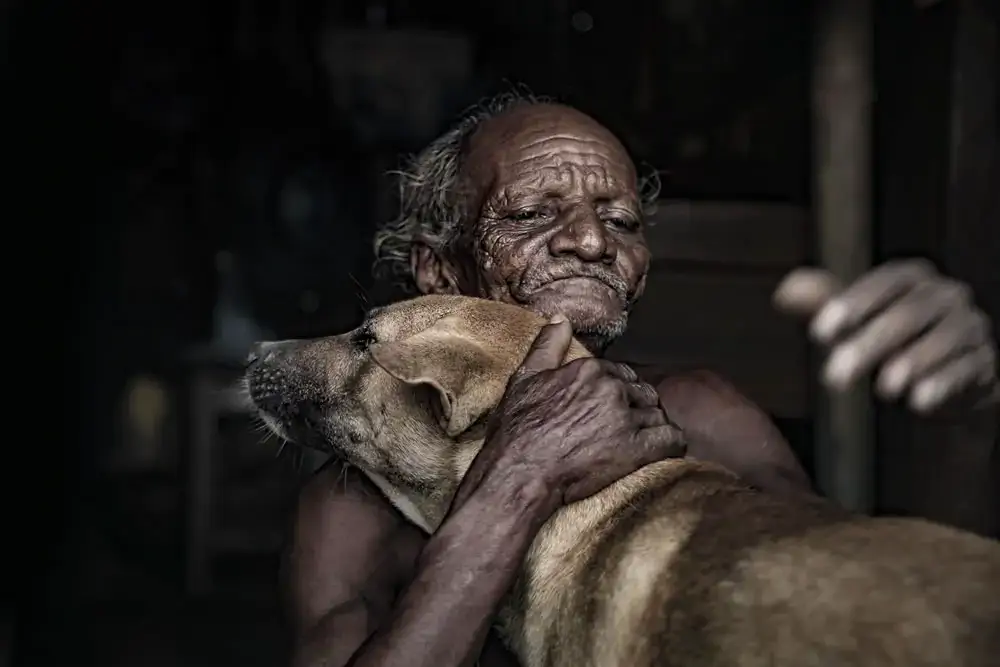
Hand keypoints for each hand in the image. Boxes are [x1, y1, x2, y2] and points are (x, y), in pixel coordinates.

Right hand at [455, 315, 686, 515]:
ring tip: (645, 440)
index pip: (622, 373)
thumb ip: (547, 345)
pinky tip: (666, 449)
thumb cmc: (518, 427)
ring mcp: (625, 419)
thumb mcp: (525, 378)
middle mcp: (611, 388)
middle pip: (642, 393)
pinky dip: (672, 444)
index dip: (620, 390)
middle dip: (638, 407)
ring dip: (653, 426)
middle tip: (628, 426)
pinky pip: (671, 439)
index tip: (612, 406)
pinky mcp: (636, 449)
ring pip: (657, 415)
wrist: (521, 470)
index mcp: (589, 369)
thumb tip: (561, 318)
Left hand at [774, 260, 997, 414]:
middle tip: (834, 377)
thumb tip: (784, 292)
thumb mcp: (851, 319)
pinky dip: (944, 385)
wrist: (940, 378)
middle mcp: (946, 295)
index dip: (851, 304)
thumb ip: (820, 302)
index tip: (817, 333)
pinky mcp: (986, 362)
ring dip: (912, 364)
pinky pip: (969, 369)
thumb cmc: (886, 339)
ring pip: (944, 340)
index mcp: (911, 276)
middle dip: (869, 345)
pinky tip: (919, 402)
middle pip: (908, 315)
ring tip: (883, 391)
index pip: (883, 283)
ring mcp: (971, 327)